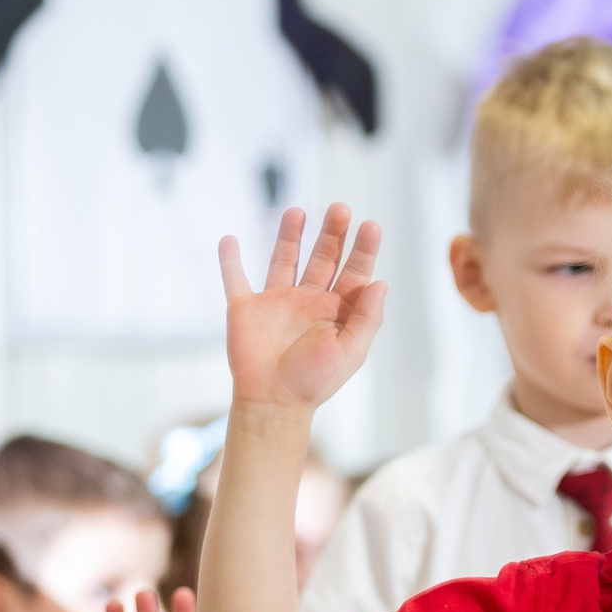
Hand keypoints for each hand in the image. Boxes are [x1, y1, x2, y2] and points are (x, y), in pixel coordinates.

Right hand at [217, 204, 387, 412]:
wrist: (273, 403)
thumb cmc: (314, 382)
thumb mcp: (350, 351)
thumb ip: (367, 318)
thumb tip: (381, 282)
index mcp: (336, 310)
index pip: (354, 272)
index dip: (363, 248)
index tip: (371, 225)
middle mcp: (308, 300)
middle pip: (323, 257)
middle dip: (332, 233)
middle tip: (340, 208)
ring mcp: (276, 301)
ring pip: (284, 259)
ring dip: (290, 235)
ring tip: (297, 211)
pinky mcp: (245, 308)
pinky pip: (235, 279)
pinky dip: (230, 260)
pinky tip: (229, 239)